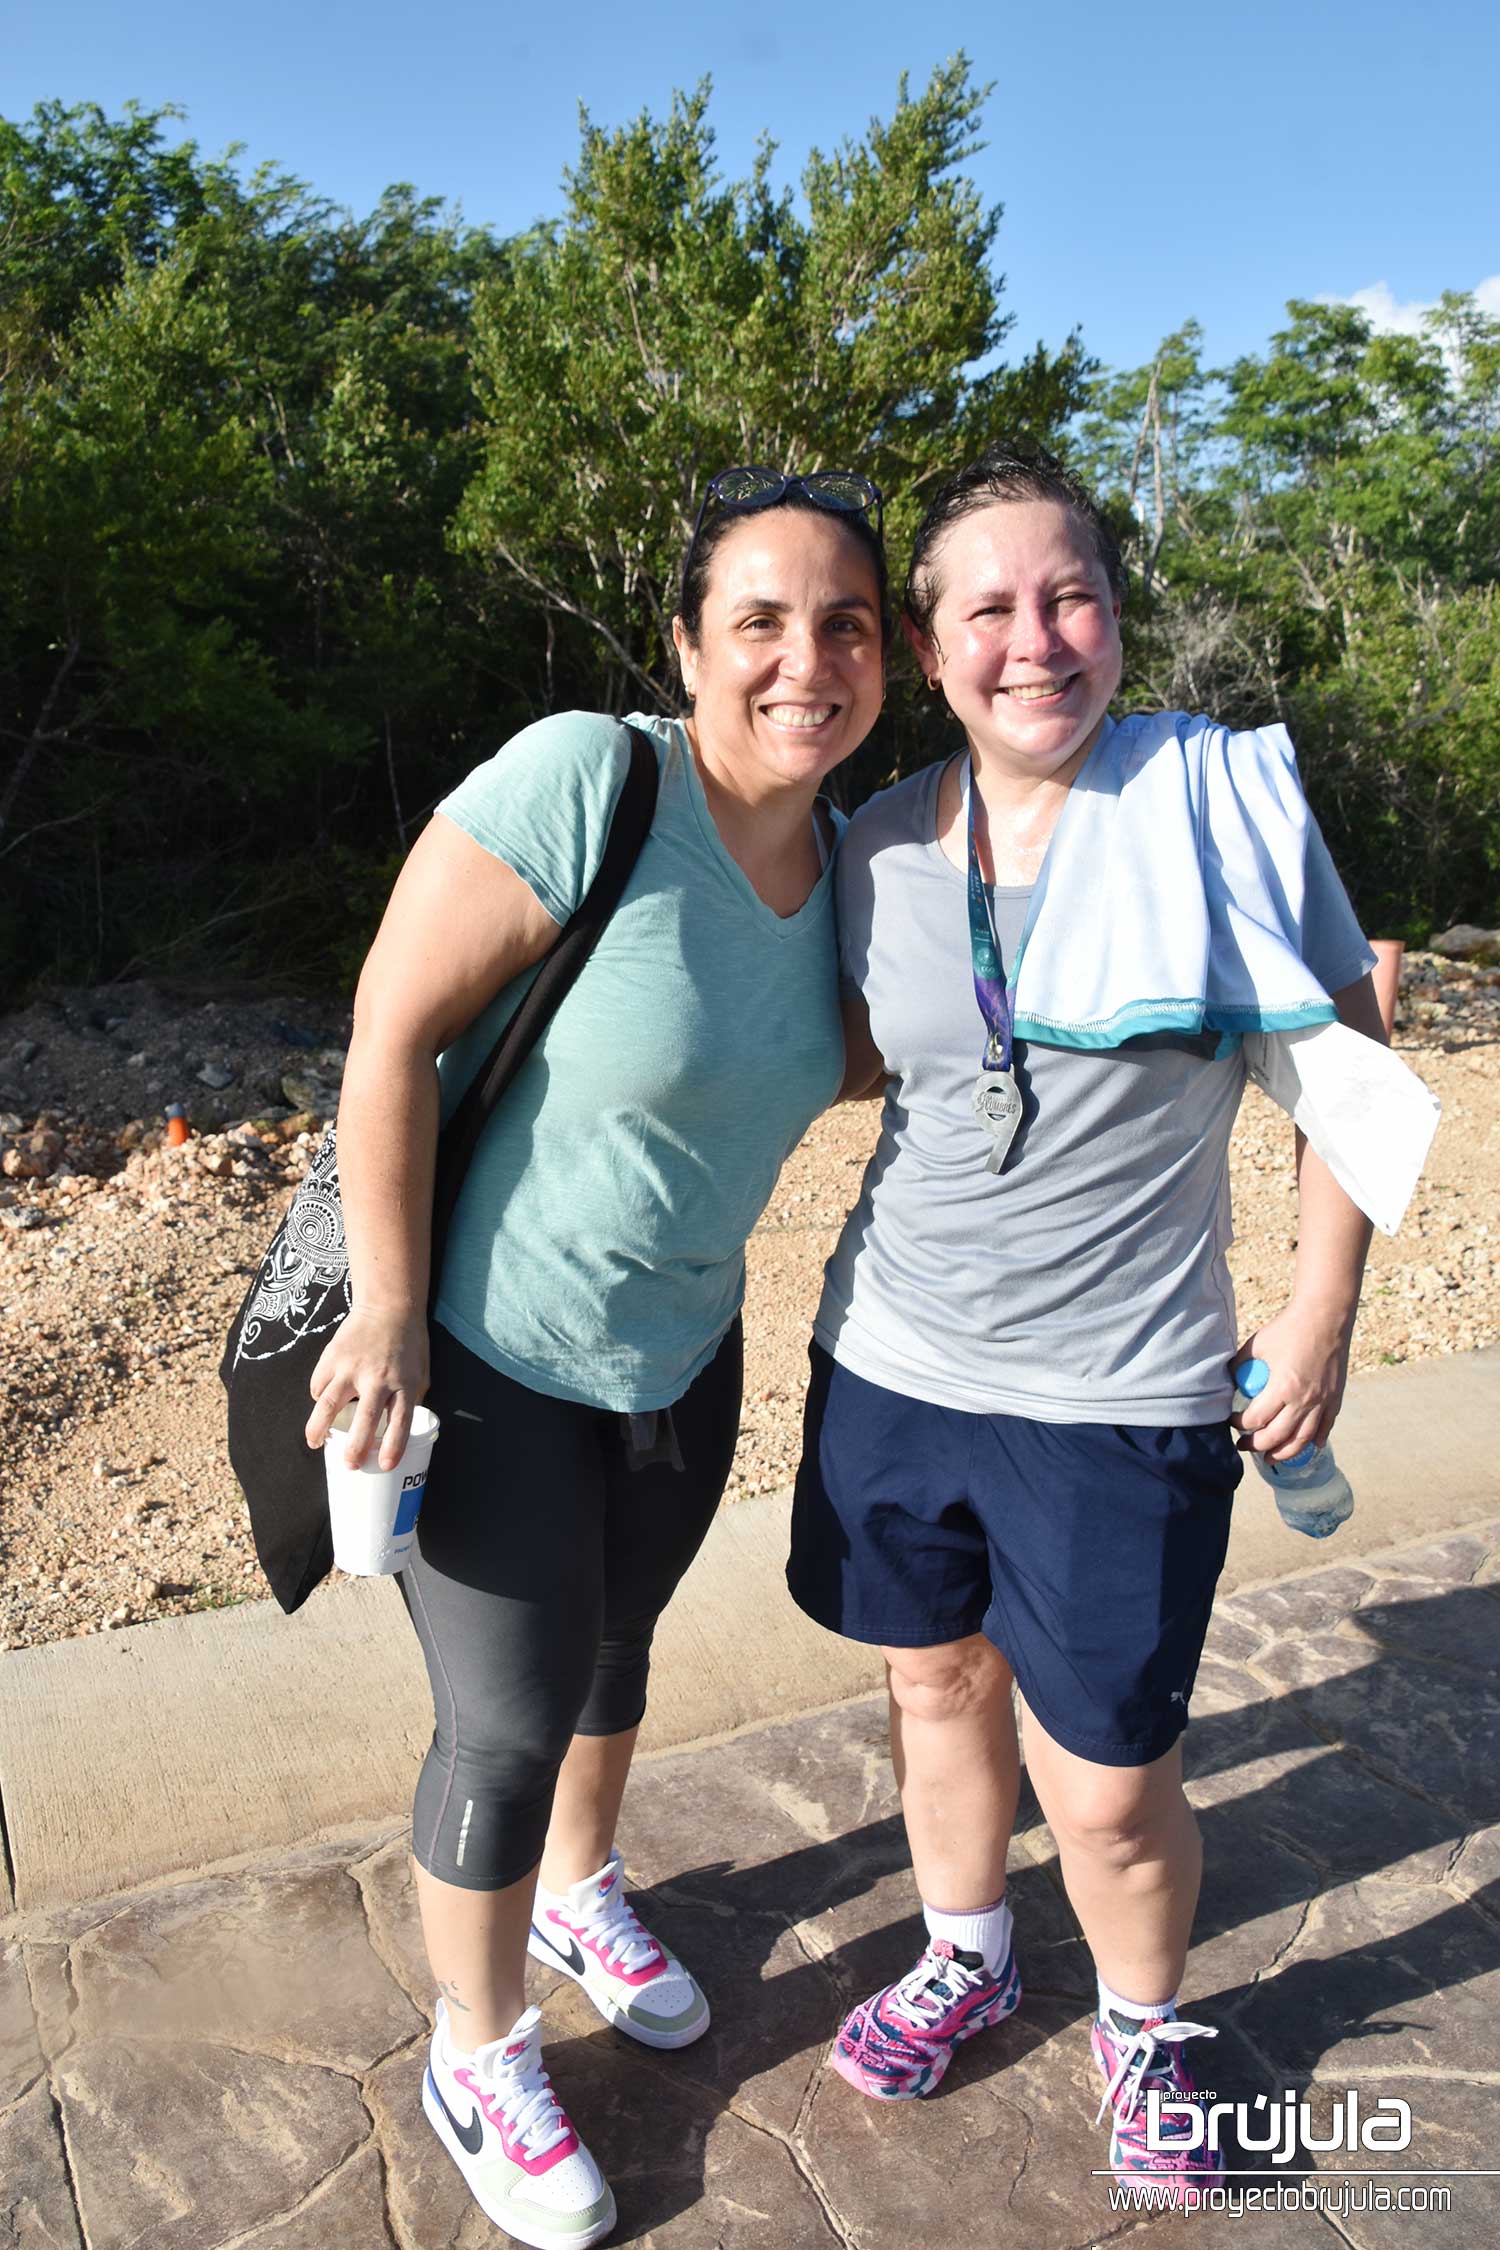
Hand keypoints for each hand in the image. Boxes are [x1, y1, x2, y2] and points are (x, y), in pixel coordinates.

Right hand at [305, 1306, 428, 1471]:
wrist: (388, 1306)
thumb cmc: (409, 1343)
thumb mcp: (421, 1373)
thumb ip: (410, 1399)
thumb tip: (398, 1429)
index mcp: (404, 1382)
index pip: (400, 1421)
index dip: (393, 1446)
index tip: (385, 1466)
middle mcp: (378, 1377)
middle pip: (364, 1418)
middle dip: (355, 1447)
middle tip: (350, 1465)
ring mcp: (351, 1366)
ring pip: (329, 1403)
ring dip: (319, 1427)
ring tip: (316, 1443)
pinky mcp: (332, 1356)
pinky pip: (319, 1384)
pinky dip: (318, 1398)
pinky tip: (321, 1407)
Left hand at [1231, 1301, 1351, 1460]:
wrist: (1326, 1317)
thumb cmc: (1288, 1328)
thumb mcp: (1256, 1345)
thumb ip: (1240, 1364)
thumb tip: (1228, 1379)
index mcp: (1282, 1388)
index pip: (1255, 1419)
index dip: (1239, 1424)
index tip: (1231, 1420)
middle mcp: (1304, 1401)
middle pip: (1276, 1437)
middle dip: (1256, 1445)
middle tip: (1243, 1446)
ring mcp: (1322, 1402)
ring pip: (1302, 1440)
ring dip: (1284, 1453)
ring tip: (1270, 1458)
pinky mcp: (1335, 1398)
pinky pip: (1325, 1427)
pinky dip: (1315, 1440)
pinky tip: (1307, 1447)